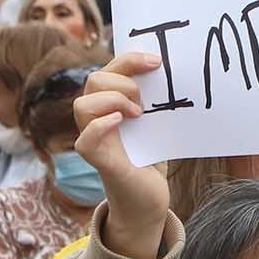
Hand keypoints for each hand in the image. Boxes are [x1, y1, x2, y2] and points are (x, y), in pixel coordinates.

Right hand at [73, 54, 169, 258]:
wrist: (150, 199)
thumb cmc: (153, 158)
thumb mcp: (158, 124)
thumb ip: (156, 102)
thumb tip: (175, 73)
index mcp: (111, 105)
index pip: (110, 70)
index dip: (130, 59)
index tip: (157, 61)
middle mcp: (97, 119)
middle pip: (94, 80)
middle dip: (123, 82)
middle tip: (145, 103)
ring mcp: (95, 140)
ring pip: (82, 105)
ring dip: (113, 101)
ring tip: (138, 115)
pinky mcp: (100, 162)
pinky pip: (86, 139)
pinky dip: (101, 126)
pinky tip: (121, 122)